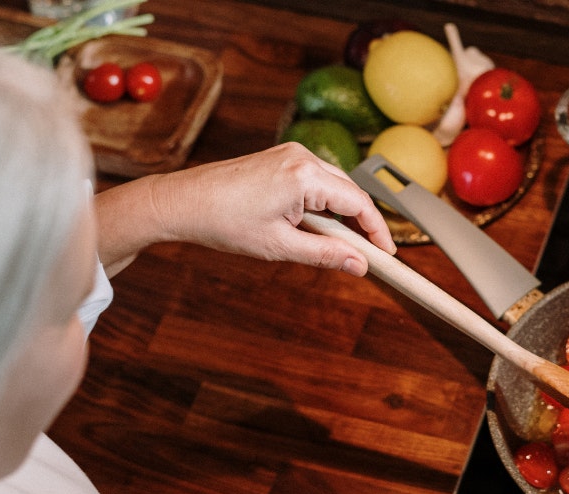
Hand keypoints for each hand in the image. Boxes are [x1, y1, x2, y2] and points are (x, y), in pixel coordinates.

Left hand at [96, 143, 395, 276]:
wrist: (182, 202)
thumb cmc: (223, 222)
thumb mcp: (280, 246)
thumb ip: (326, 254)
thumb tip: (359, 265)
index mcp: (305, 175)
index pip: (359, 203)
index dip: (377, 230)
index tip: (386, 253)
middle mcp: (302, 156)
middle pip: (350, 191)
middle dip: (362, 223)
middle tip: (369, 255)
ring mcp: (290, 153)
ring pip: (334, 185)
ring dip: (342, 214)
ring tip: (342, 246)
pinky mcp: (280, 156)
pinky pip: (315, 179)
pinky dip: (323, 202)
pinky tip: (318, 226)